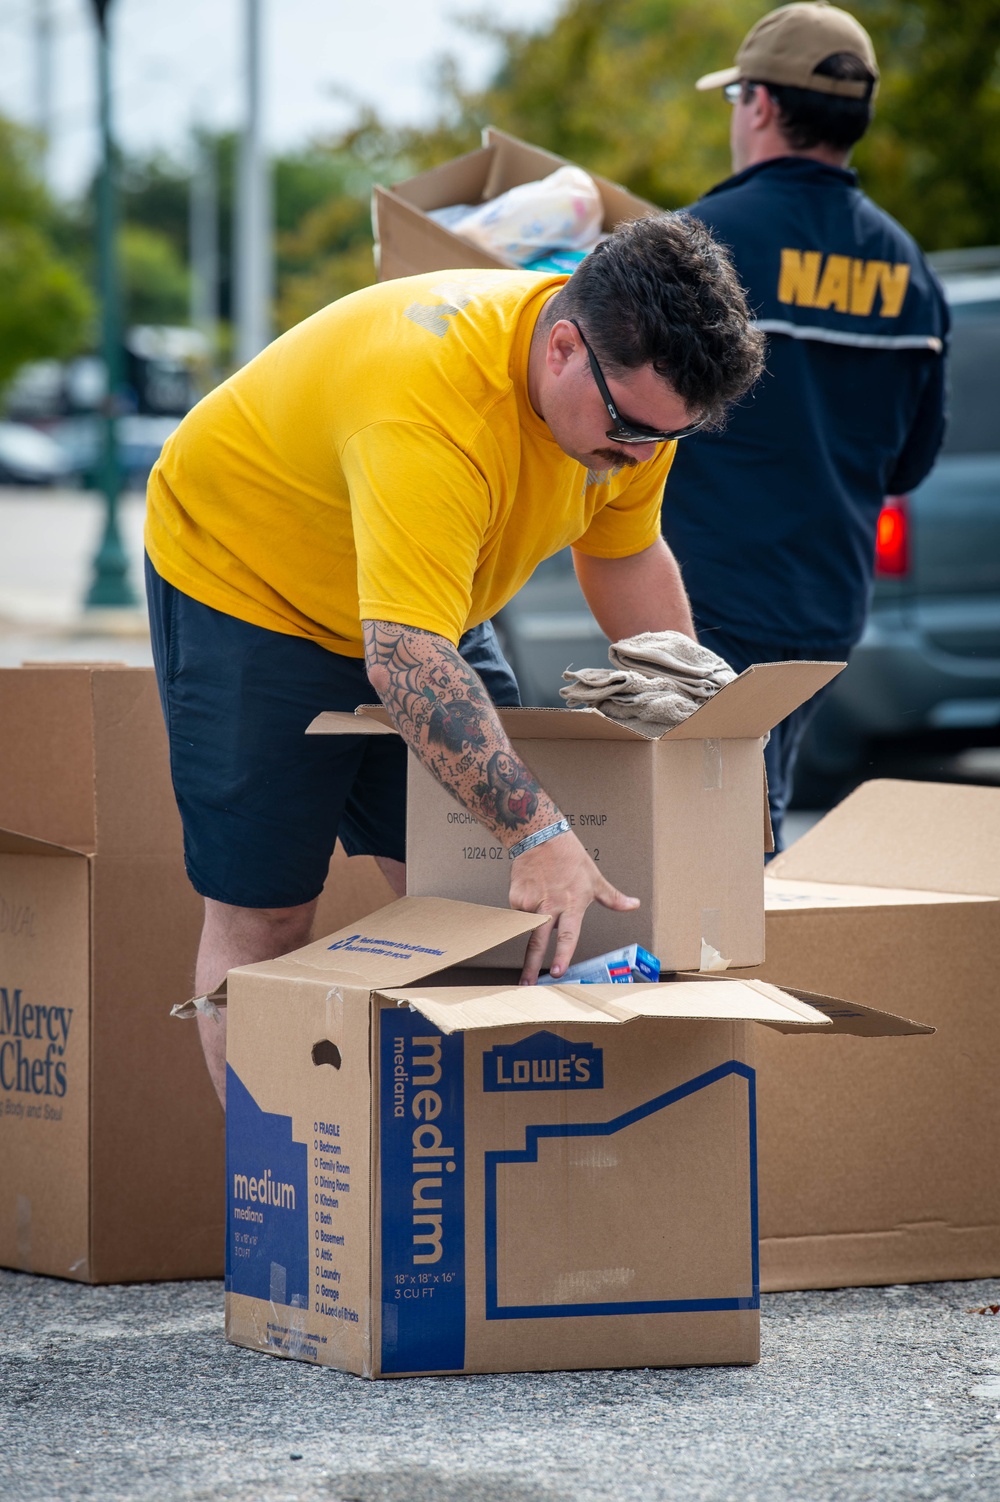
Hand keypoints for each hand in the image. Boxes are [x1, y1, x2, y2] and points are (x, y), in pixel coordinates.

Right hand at [509, 830, 639, 984]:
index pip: (567, 936)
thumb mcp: (595, 878)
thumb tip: (633, 905)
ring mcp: (530, 903)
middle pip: (537, 942)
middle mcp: (549, 907)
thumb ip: (613, 897)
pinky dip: (526, 910)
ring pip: (528, 927)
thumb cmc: (570, 857)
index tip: (557, 972)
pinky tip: (533, 894)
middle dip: (531, 965)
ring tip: (532, 921)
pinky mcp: (516, 898)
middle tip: (526, 983)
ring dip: (529, 929)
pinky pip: (520, 913)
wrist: (540, 838)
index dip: (562, 956)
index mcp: (571, 906)